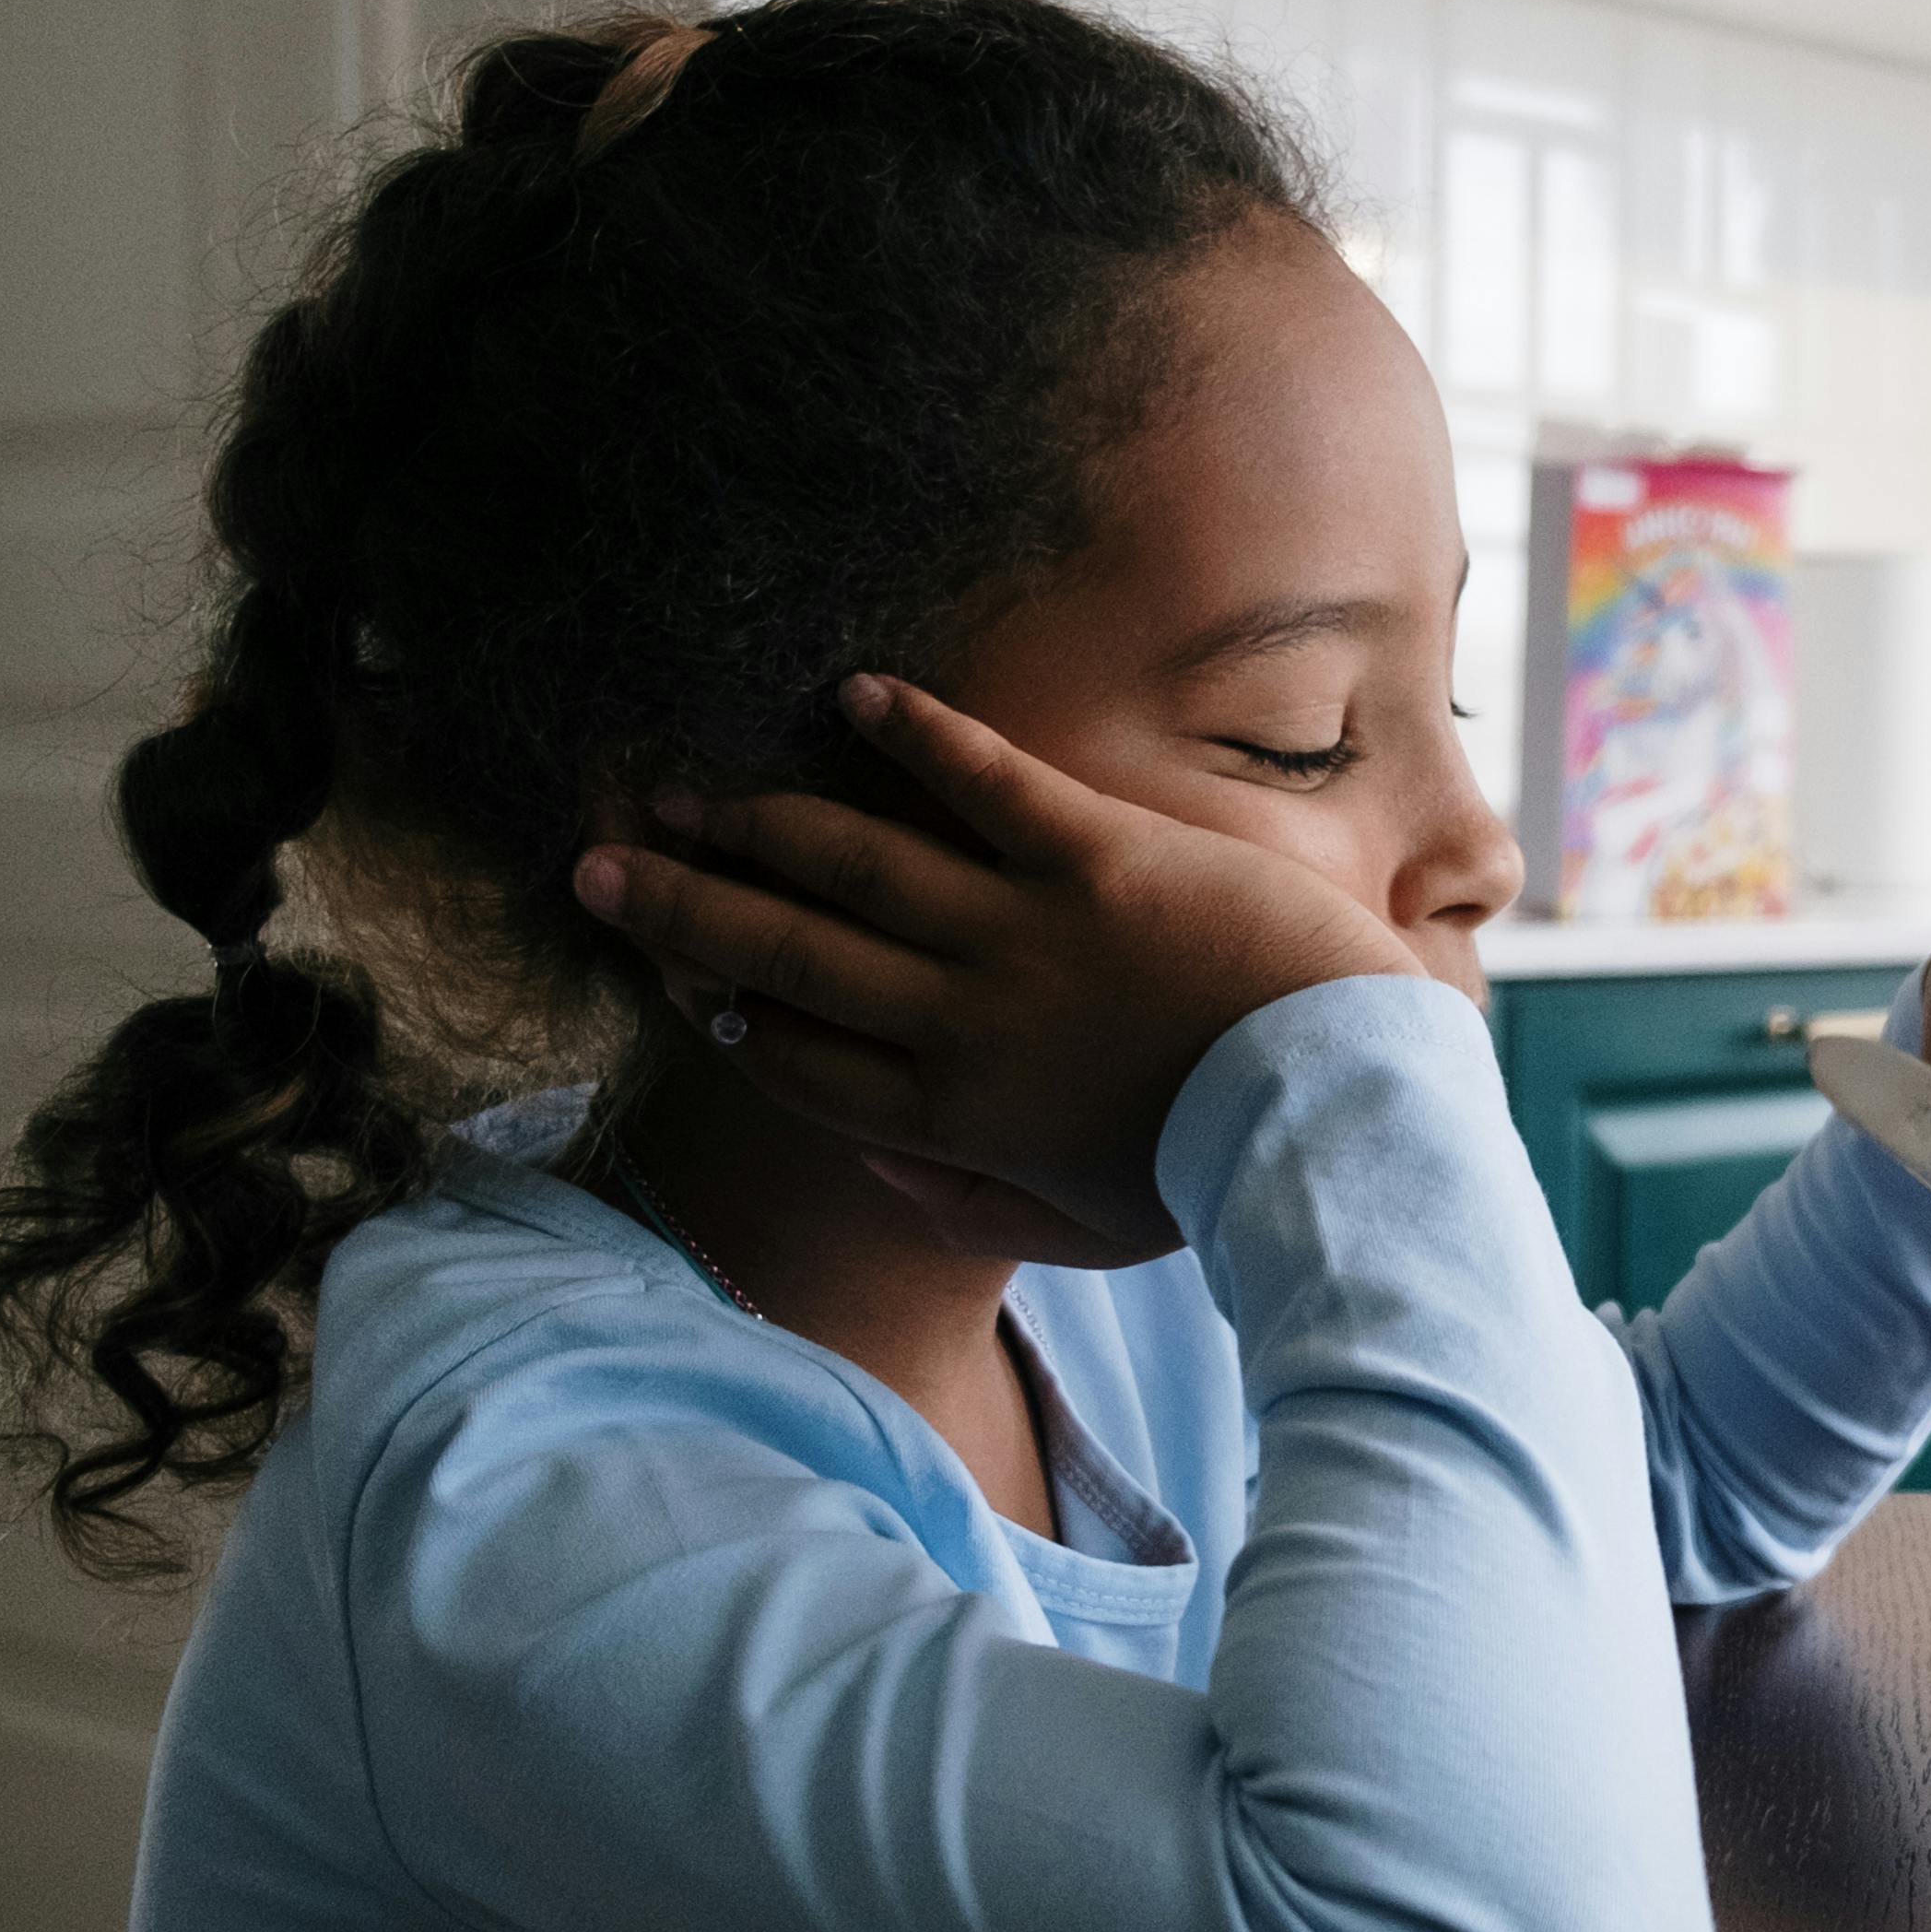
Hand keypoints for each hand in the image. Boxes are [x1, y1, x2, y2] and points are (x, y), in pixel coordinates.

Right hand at [572, 672, 1419, 1258]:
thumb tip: (883, 1176)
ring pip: (851, 862)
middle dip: (679, 909)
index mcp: (953, 1120)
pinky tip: (854, 695)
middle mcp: (960, 1023)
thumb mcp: (1092, 1235)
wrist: (1334, 1103)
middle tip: (596, 866)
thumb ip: (979, 1215)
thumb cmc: (1221, 1172)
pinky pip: (981, 780)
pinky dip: (915, 733)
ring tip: (681, 788)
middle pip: (783, 955)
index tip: (667, 974)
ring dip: (756, 819)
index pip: (795, 1059)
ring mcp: (1023, 932)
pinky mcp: (1097, 854)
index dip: (718, 1010)